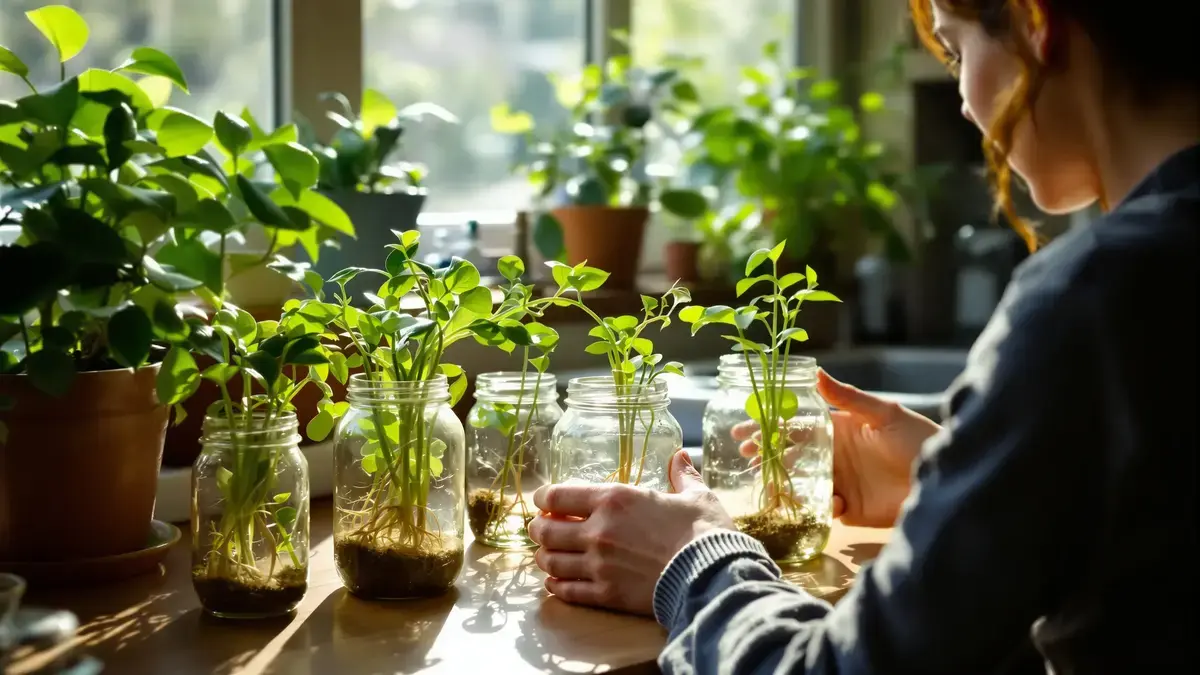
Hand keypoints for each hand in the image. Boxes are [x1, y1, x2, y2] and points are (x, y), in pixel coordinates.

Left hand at [528, 451, 733, 615]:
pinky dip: (556, 586)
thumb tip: (681, 456)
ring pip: (551, 562)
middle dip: (538, 529)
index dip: (544, 498)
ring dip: (544, 557)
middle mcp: (598, 530)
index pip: (558, 495)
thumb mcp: (696, 495)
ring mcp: (598, 565)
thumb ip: (682, 475)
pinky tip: (555, 583)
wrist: (712, 575)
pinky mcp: (605, 594)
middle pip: (546, 530)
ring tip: (547, 555)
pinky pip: (567, 590)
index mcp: (614, 499)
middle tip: (540, 528)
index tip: (543, 501)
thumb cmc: (705, 531)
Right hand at [733, 369, 940, 527]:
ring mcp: (841, 483)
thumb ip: (848, 397)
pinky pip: (824, 510)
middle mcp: (834, 456)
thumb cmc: (917, 439)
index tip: (742, 431)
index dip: (768, 429)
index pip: (795, 428)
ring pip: (802, 484)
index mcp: (838, 430)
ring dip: (783, 485)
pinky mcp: (851, 510)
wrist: (944, 477)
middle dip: (766, 458)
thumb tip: (816, 372)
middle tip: (744, 459)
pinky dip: (818, 507)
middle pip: (791, 457)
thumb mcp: (883, 414)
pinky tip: (829, 502)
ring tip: (768, 487)